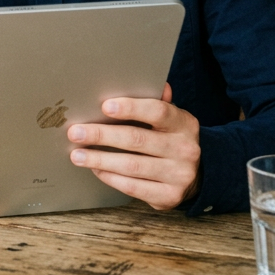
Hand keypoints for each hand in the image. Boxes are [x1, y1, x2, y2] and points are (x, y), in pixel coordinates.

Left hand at [66, 83, 200, 210]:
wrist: (198, 175)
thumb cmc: (172, 139)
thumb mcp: (171, 119)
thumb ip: (156, 101)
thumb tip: (143, 78)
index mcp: (184, 123)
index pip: (158, 111)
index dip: (131, 108)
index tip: (105, 106)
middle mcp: (184, 148)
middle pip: (137, 139)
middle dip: (102, 135)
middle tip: (76, 132)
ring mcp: (179, 174)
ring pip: (131, 165)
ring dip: (99, 159)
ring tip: (77, 155)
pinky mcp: (169, 196)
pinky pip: (133, 186)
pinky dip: (110, 177)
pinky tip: (96, 169)